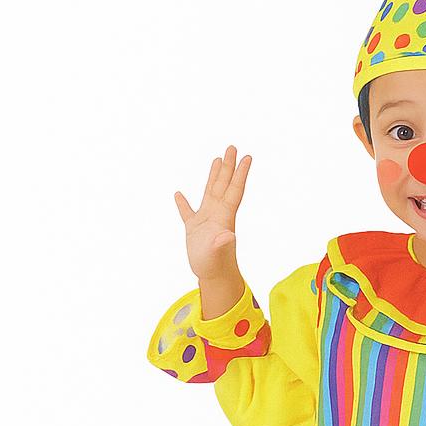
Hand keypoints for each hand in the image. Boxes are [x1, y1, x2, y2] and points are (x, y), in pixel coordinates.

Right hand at [175, 145, 251, 283]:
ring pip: (210, 192)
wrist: (213, 278)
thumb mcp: (217, 254)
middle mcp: (217, 214)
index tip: (247, 157)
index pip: (234, 190)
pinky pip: (188, 212)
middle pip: (224, 185)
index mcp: (224, 216)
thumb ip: (221, 244)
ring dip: (214, 176)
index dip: (240, 174)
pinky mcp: (194, 229)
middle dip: (228, 166)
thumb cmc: (215, 267)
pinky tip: (178, 193)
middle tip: (232, 147)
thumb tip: (226, 235)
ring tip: (217, 159)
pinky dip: (183, 203)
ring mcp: (205, 221)